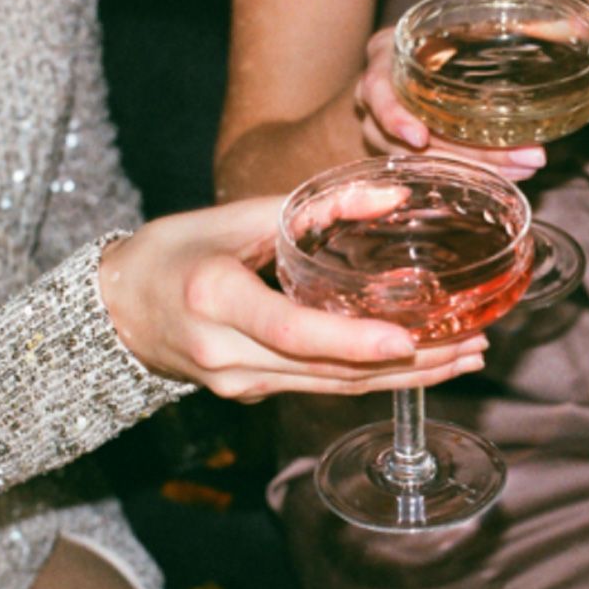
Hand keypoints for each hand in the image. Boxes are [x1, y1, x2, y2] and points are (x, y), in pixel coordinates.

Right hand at [98, 195, 486, 402]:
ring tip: (463, 358)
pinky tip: (416, 365)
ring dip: (403, 379)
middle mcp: (226, 353)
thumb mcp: (233, 216)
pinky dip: (370, 378)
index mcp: (214, 298)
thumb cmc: (171, 251)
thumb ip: (312, 208)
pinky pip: (318, 387)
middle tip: (472, 346)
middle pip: (327, 372)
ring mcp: (238, 383)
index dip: (350, 341)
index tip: (406, 340)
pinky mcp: (250, 392)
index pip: (290, 330)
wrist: (116, 310)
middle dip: (408, 365)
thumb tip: (392, 196)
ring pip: (331, 388)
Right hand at [353, 27, 547, 180]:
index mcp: (384, 60)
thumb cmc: (440, 37)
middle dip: (469, 153)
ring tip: (524, 168)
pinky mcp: (408, 154)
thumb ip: (498, 30)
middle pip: (411, 139)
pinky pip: (434, 172)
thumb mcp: (460, 24)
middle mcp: (377, 101)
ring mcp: (388, 133)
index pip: (376, 92)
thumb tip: (574, 29)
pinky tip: (506, 178)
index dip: (395, 117)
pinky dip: (472, 174)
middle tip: (523, 159)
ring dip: (477, 169)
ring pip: (425, 164)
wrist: (420, 57)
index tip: (420, 137)